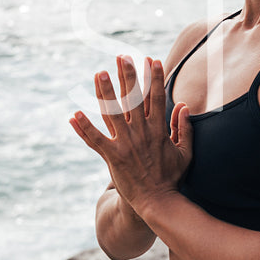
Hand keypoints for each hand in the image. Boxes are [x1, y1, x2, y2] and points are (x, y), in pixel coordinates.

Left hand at [69, 54, 192, 216]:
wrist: (158, 202)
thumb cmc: (171, 178)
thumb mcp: (185, 152)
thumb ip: (184, 128)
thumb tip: (184, 106)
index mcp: (158, 130)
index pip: (157, 97)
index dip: (154, 77)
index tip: (151, 59)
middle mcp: (142, 132)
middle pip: (134, 98)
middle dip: (128, 76)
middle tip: (121, 57)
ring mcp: (126, 143)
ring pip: (113, 113)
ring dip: (105, 92)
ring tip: (99, 73)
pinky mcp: (113, 156)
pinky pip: (95, 139)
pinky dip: (84, 128)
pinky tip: (74, 114)